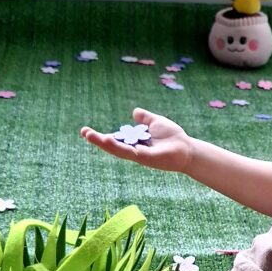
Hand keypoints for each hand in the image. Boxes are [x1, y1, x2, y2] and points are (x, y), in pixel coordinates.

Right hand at [80, 108, 194, 172]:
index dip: (101, 136)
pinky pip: (130, 152)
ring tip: (91, 136)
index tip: (86, 131)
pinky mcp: (146, 158)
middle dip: (98, 140)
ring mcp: (139, 155)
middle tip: (84, 132)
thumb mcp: (156, 122)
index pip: (114, 139)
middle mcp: (134, 150)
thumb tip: (134, 112)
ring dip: (105, 144)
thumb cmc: (173, 137)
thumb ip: (145, 118)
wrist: (187, 148)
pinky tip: (110, 140)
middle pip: (112, 146)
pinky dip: (120, 147)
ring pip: (118, 150)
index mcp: (134, 142)